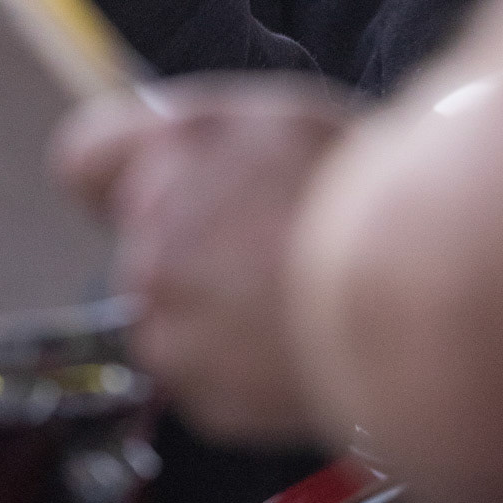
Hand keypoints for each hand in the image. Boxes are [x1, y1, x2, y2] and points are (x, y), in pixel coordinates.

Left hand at [58, 74, 354, 443]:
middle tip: (261, 241)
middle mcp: (154, 228)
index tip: (140, 191)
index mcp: (176, 147)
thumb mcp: (283, 118)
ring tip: (282, 292)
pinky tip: (287, 335)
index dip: (112, 177)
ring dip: (207, 306)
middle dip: (184, 242)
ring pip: (164, 308)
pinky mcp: (195, 385)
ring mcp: (170, 313)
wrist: (418, 295)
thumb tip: (157, 151)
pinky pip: (199, 370)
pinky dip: (234, 364)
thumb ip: (202, 134)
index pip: (83, 159)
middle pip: (136, 239)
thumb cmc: (364, 197)